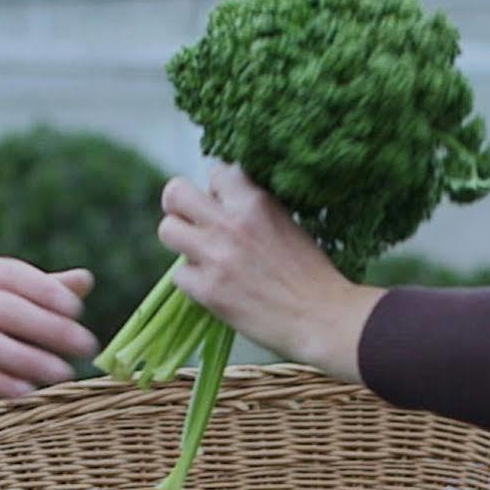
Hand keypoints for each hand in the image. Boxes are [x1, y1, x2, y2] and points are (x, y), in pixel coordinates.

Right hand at [0, 255, 97, 404]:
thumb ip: (35, 290)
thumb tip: (86, 280)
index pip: (11, 274)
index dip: (46, 290)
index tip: (77, 310)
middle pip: (4, 309)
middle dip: (50, 328)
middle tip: (85, 346)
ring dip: (31, 360)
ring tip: (63, 372)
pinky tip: (27, 390)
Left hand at [157, 162, 381, 381]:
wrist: (322, 317)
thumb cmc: (313, 273)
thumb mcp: (287, 223)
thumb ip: (254, 210)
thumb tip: (224, 205)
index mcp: (255, 202)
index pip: (215, 172)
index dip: (216, 189)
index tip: (223, 205)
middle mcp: (230, 223)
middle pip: (174, 193)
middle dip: (180, 206)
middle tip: (193, 223)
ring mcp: (215, 256)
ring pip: (167, 230)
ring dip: (181, 242)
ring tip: (200, 254)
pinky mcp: (207, 290)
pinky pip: (178, 274)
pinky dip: (192, 281)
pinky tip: (212, 286)